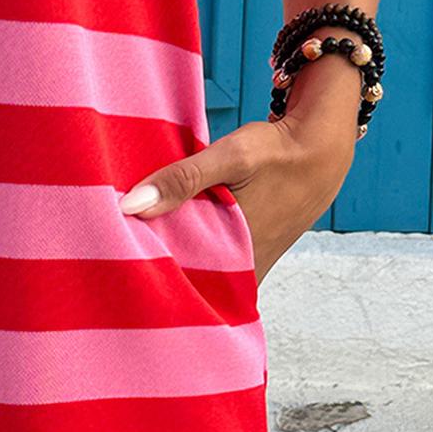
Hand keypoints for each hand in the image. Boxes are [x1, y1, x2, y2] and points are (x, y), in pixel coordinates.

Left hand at [119, 76, 359, 283]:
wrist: (322, 149)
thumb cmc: (277, 152)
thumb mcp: (229, 157)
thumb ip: (182, 180)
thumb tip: (131, 205)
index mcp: (238, 254)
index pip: (181, 282)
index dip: (146, 279)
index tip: (110, 269)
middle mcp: (246, 269)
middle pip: (189, 281)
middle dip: (155, 273)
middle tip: (110, 262)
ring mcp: (251, 265)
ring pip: (202, 272)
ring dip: (174, 261)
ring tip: (129, 251)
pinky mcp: (252, 253)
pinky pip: (216, 262)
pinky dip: (193, 251)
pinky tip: (167, 238)